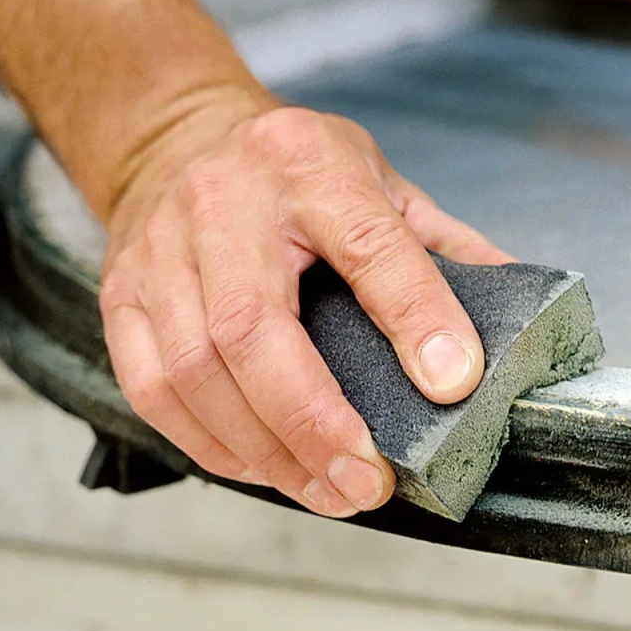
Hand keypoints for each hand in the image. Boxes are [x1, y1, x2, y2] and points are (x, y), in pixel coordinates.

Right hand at [100, 102, 512, 517]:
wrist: (184, 139)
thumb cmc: (293, 168)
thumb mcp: (377, 179)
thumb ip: (440, 247)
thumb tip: (509, 328)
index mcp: (307, 164)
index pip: (370, 244)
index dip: (414, 317)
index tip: (452, 385)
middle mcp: (223, 204)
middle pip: (253, 328)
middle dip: (313, 424)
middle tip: (366, 484)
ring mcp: (160, 251)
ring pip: (195, 372)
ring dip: (263, 450)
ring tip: (323, 491)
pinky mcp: (121, 293)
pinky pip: (151, 388)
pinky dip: (209, 443)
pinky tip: (260, 465)